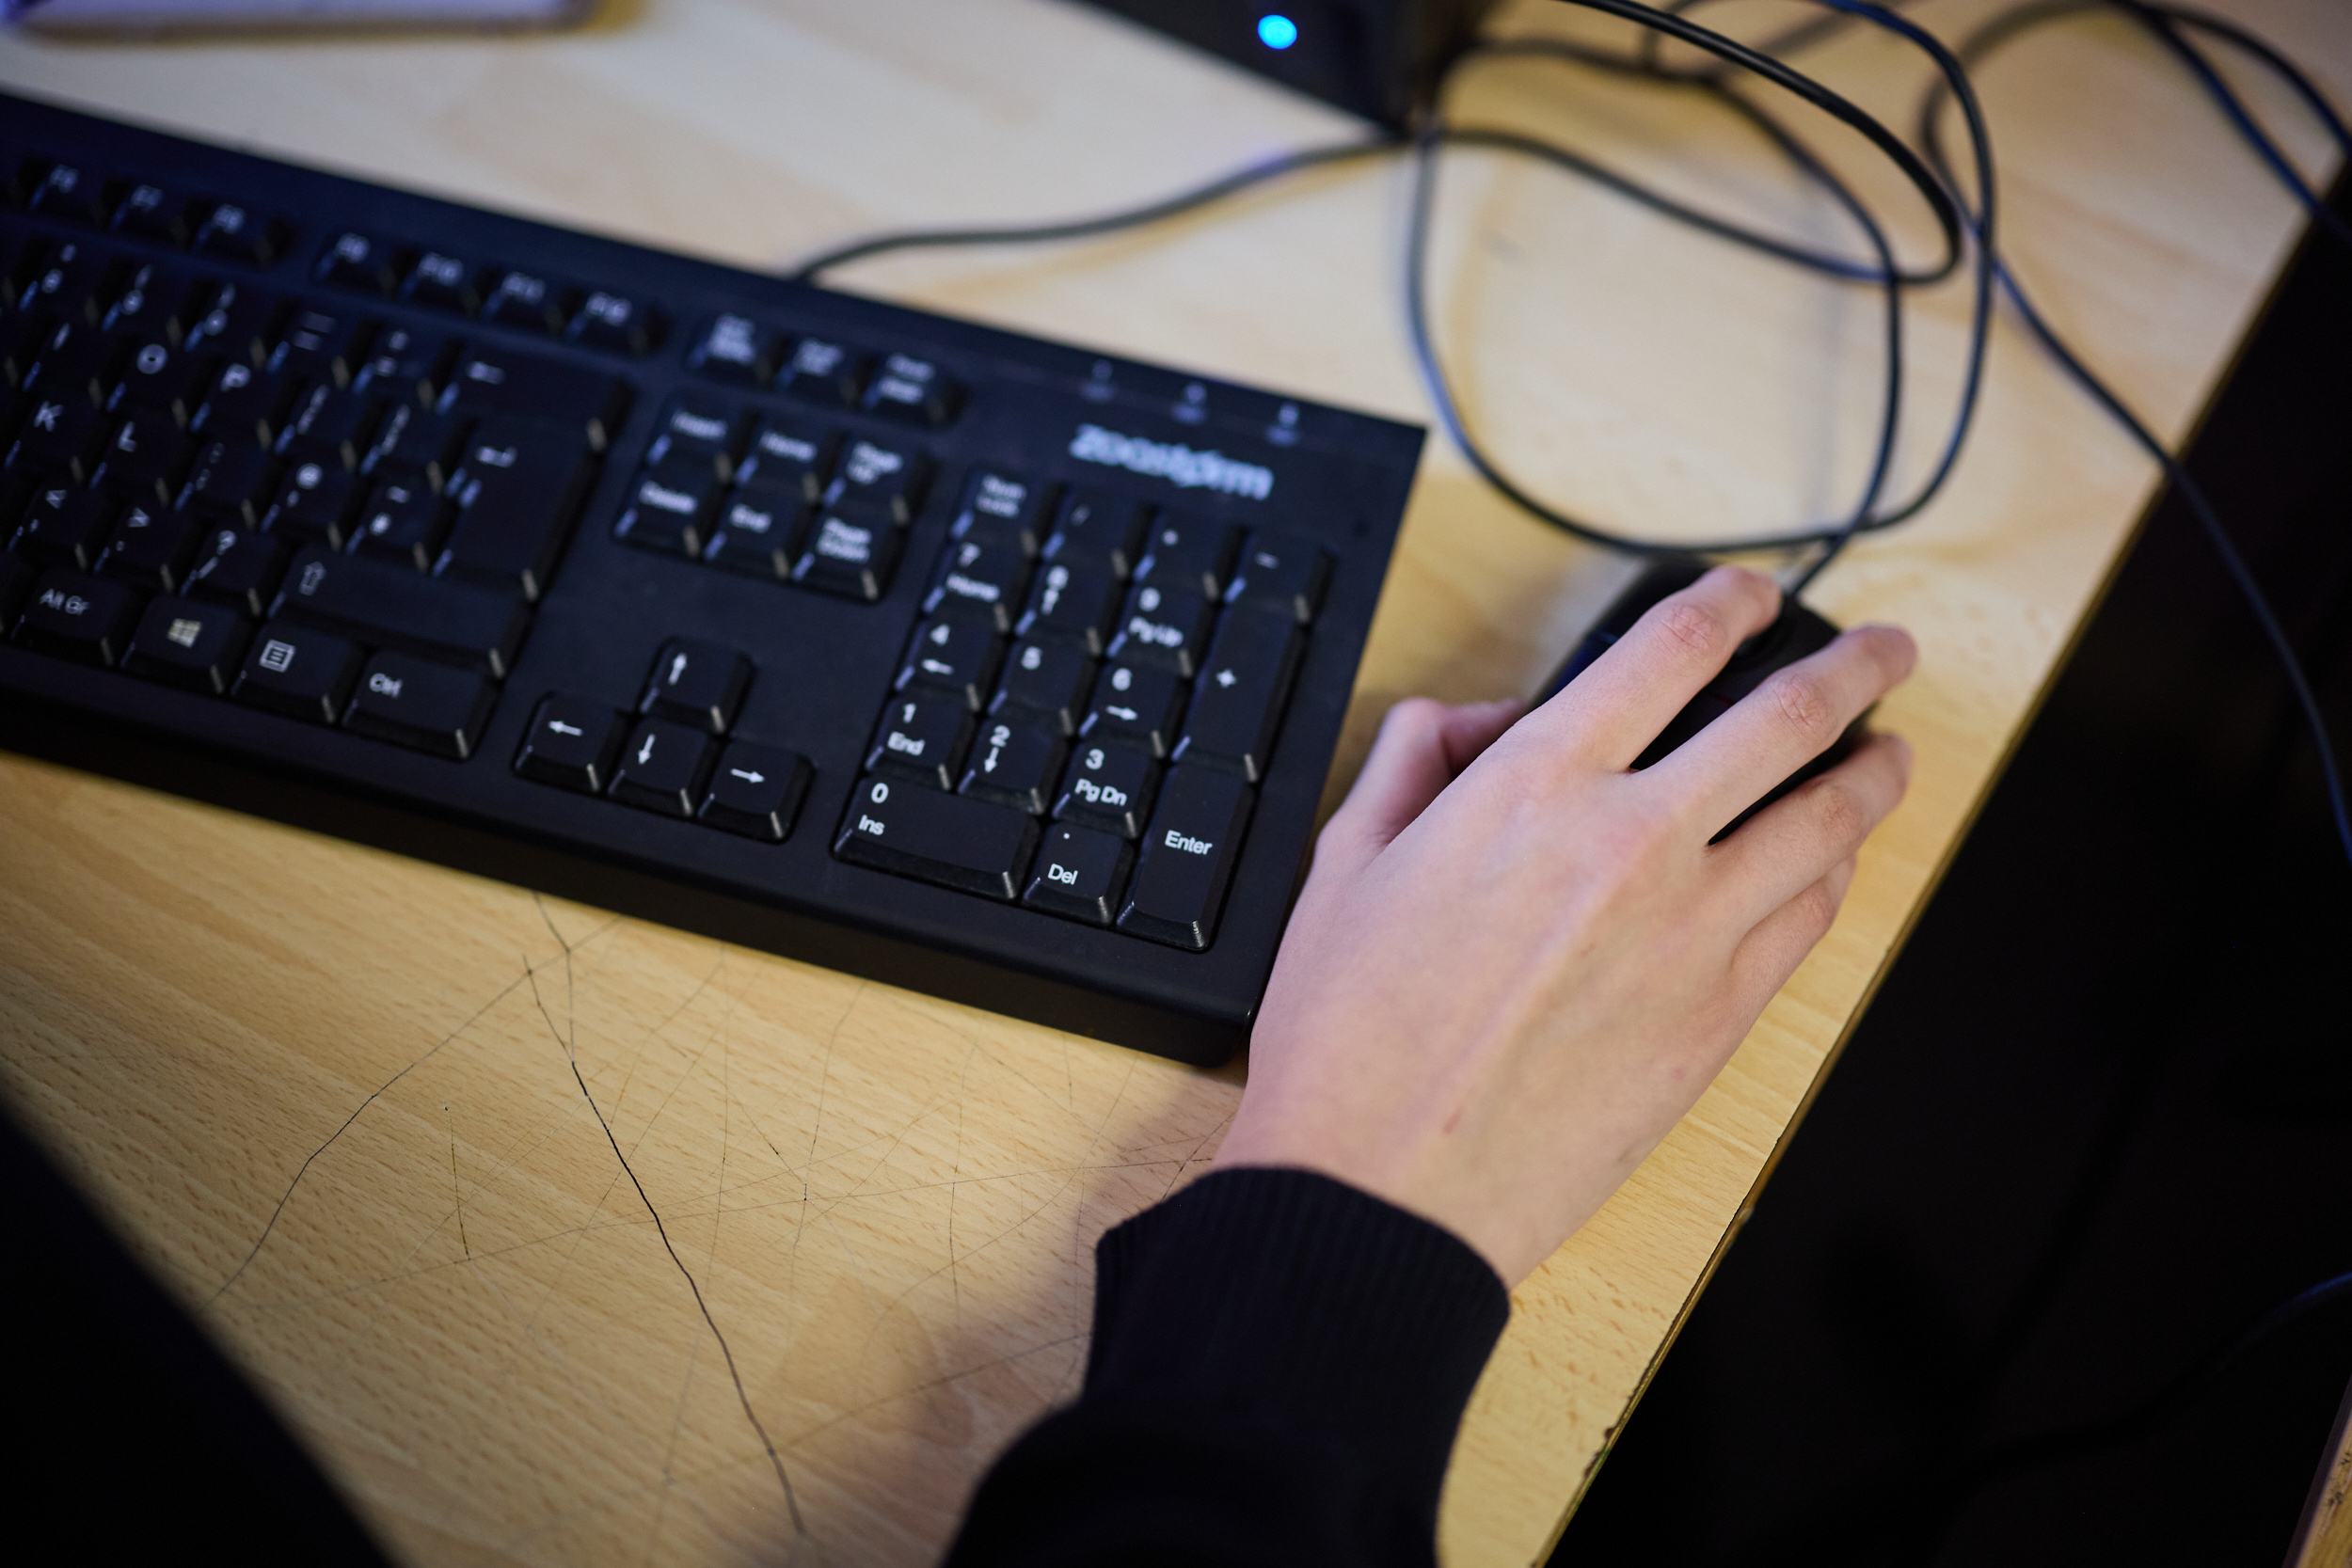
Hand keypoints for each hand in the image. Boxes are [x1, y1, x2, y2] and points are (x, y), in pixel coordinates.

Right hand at [1215, 566, 1916, 1284]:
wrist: (1385, 1186)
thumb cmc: (1347, 1037)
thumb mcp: (1342, 861)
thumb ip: (1410, 758)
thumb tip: (1469, 719)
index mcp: (1533, 785)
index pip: (1672, 650)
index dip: (1733, 601)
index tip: (1756, 596)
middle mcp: (1631, 840)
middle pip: (1788, 716)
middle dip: (1854, 666)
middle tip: (1882, 649)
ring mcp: (1692, 930)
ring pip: (1827, 816)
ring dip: (1874, 768)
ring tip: (1891, 751)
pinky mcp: (1719, 1015)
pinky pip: (1810, 916)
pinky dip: (1837, 869)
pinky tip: (1837, 858)